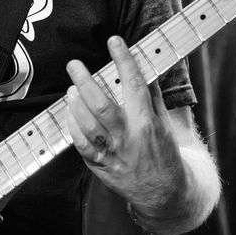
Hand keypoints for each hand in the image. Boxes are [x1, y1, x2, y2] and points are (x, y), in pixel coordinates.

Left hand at [62, 36, 181, 206]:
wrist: (165, 193)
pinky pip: (81, 145)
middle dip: (85, 81)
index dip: (124, 60)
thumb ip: (152, 96)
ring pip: (88, 125)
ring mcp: (113, 154)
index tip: (114, 41)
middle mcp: (129, 138)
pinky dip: (73, 126)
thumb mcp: (164, 123)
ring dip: (75, 104)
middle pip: (102, 105)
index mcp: (148, 124)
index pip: (135, 85)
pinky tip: (70, 112)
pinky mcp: (101, 167)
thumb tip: (142, 67)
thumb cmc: (164, 152)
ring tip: (71, 88)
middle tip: (74, 65)